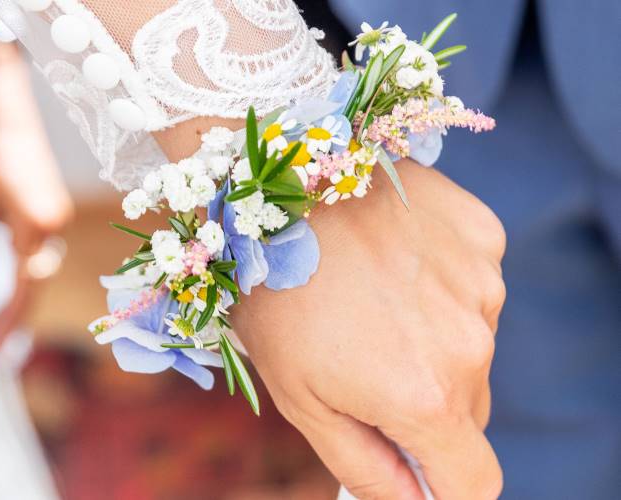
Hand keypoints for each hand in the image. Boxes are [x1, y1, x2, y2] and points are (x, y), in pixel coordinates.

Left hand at [0, 42, 72, 350]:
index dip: (6, 324)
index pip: (25, 289)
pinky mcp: (48, 199)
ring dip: (20, 294)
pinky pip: (38, 244)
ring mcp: (56, 210)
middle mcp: (57, 222)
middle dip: (16, 316)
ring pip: (40, 264)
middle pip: (39, 281)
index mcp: (39, 225)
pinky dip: (22, 268)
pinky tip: (7, 282)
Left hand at [231, 160, 505, 498]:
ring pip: (471, 344)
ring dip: (432, 339)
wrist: (279, 181)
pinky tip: (393, 260)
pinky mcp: (482, 235)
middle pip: (469, 411)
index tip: (415, 463)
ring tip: (371, 298)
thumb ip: (365, 465)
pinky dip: (441, 287)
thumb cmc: (275, 292)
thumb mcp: (300, 397)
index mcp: (424, 395)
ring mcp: (482, 282)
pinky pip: (472, 286)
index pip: (474, 481)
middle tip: (367, 361)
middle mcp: (470, 342)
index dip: (445, 484)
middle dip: (426, 403)